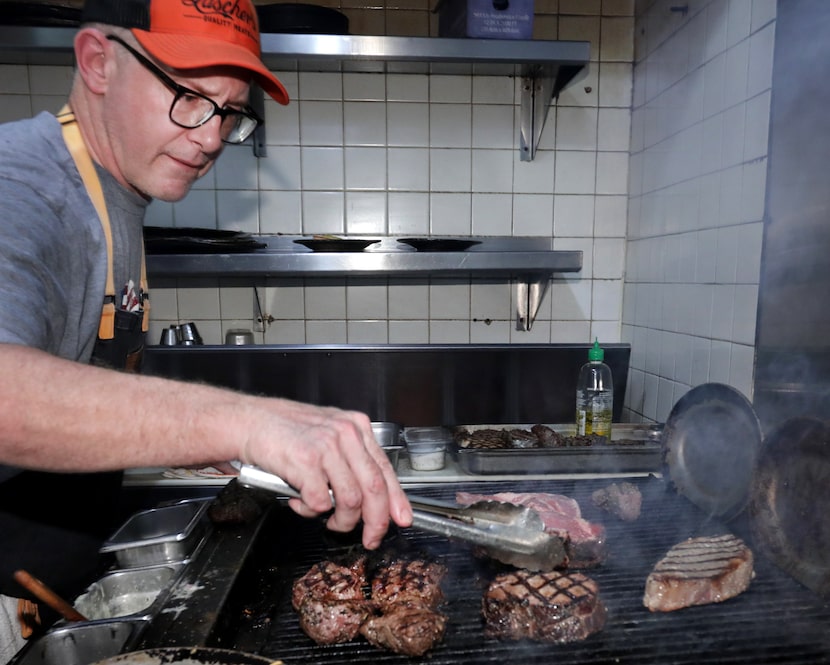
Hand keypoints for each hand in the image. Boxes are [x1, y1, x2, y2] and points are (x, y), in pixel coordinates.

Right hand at [242, 399, 411, 549]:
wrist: (249, 421)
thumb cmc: (285, 431)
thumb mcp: (328, 434)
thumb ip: (350, 459)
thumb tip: (372, 495)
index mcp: (356, 427)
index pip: (385, 469)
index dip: (396, 500)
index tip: (402, 519)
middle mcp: (346, 434)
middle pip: (374, 488)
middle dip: (375, 521)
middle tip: (369, 537)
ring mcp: (326, 447)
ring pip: (351, 501)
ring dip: (339, 519)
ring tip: (325, 517)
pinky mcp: (305, 462)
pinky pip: (319, 503)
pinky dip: (310, 511)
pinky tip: (299, 501)